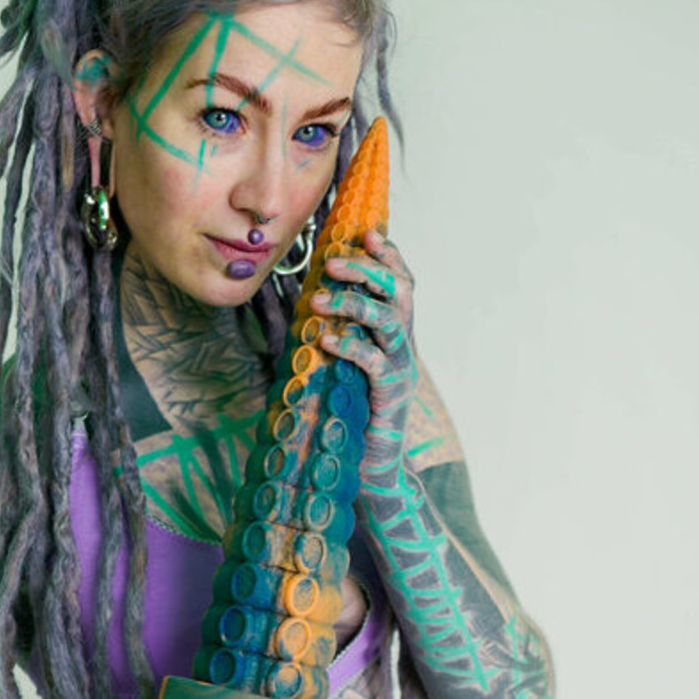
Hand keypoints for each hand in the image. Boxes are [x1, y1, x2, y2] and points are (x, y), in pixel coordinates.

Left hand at [310, 227, 417, 491]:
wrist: (370, 464)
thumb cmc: (350, 413)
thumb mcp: (340, 364)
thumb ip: (330, 331)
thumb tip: (294, 298)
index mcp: (395, 333)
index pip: (401, 283)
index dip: (389, 256)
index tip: (364, 234)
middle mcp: (404, 344)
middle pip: (400, 291)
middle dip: (368, 269)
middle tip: (333, 262)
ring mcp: (401, 367)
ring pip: (389, 319)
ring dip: (354, 302)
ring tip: (318, 298)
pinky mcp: (390, 393)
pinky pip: (375, 361)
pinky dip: (350, 345)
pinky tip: (325, 338)